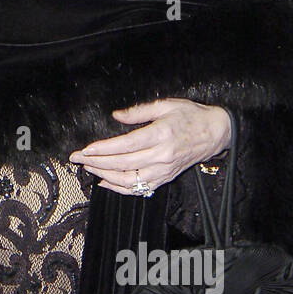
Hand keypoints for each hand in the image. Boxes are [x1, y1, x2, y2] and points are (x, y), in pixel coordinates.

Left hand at [69, 99, 231, 195]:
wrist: (215, 133)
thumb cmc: (190, 116)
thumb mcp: (165, 105)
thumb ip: (138, 112)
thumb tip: (116, 116)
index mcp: (161, 135)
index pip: (126, 145)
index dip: (103, 149)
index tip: (85, 149)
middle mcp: (162, 155)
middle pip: (123, 163)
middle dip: (96, 162)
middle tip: (77, 158)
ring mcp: (164, 170)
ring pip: (129, 179)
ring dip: (105, 175)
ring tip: (88, 168)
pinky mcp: (166, 178)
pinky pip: (140, 188)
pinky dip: (120, 188)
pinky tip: (106, 183)